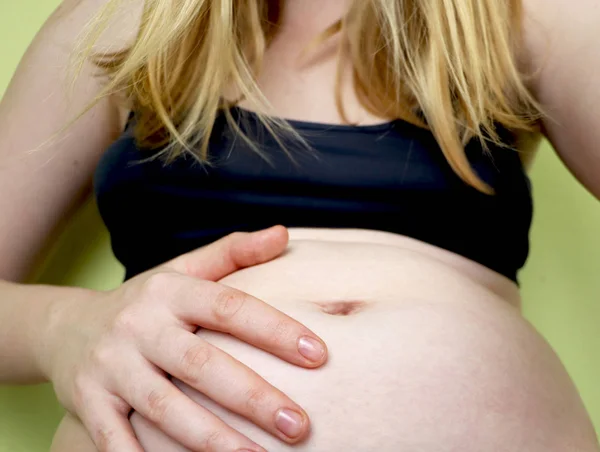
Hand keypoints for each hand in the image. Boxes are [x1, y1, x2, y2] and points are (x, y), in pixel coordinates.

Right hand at [41, 226, 327, 451]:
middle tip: (299, 425)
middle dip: (252, 397)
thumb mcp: (184, 269)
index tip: (318, 354)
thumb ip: (233, 251)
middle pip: (201, 364)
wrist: (66, 326)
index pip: (229, 307)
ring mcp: (110, 366)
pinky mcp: (86, 402)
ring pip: (164, 408)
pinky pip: (115, 440)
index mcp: (170, 291)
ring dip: (212, 439)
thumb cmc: (145, 300)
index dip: (274, 330)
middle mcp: (139, 326)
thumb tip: (283, 234)